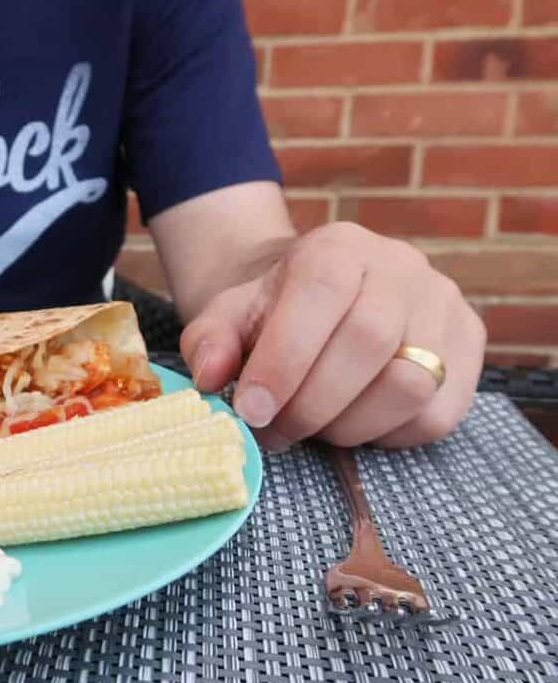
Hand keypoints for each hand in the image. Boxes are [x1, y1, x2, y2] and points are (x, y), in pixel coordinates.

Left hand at [181, 222, 484, 450]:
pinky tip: (354, 423)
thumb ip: (211, 342)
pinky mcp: (471, 347)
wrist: (323, 300)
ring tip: (312, 428)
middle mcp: (401, 267)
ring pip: (410, 384)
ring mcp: (444, 305)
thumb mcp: (228, 316)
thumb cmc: (273, 313)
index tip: (252, 410)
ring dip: (350, 426)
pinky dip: (387, 435)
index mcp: (336, 247)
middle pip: (367, 344)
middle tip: (275, 431)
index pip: (319, 295)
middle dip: (311, 405)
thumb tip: (210, 377)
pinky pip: (437, 414)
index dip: (284, 361)